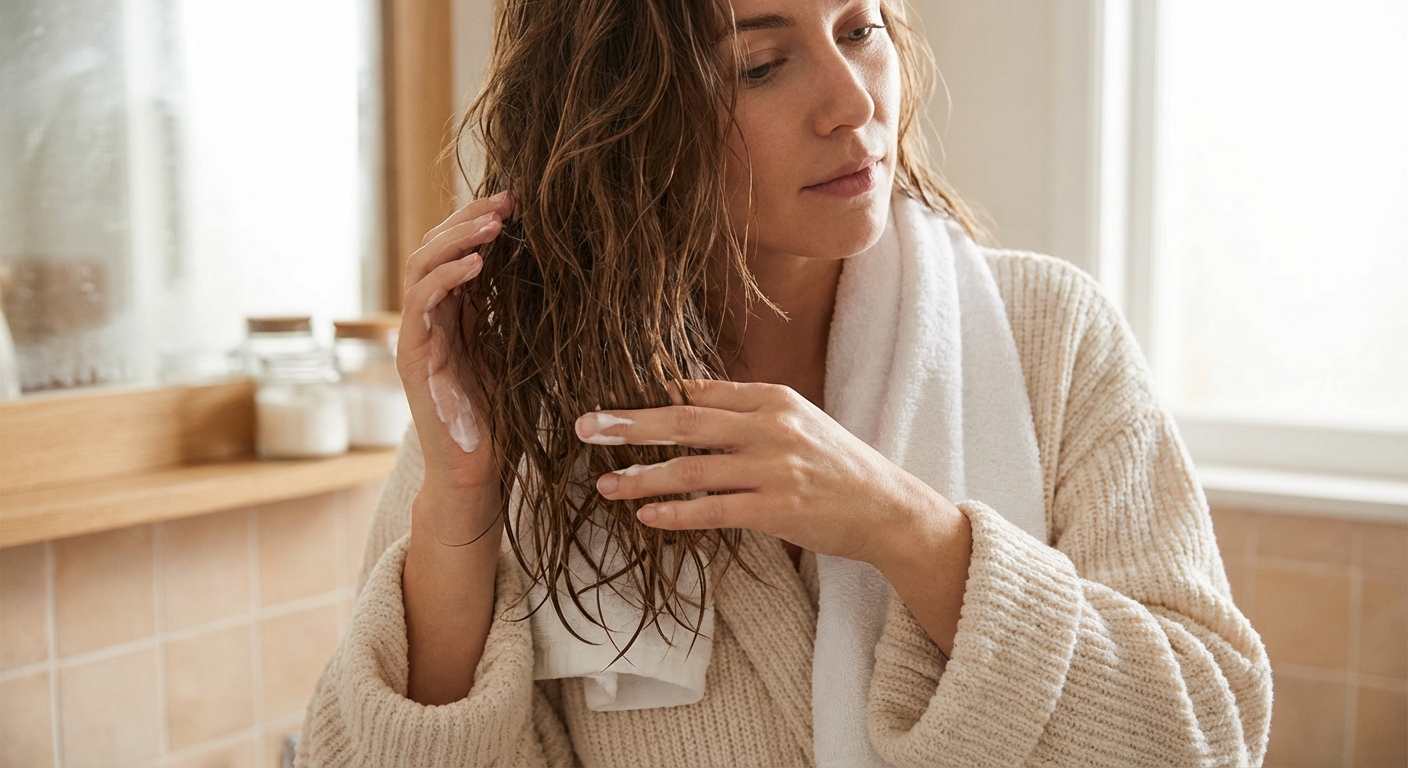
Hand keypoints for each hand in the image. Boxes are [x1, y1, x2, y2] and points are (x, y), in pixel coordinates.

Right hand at [396, 191, 513, 507]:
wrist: (477, 472)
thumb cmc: (503, 417)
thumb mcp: (518, 350)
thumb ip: (520, 311)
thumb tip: (558, 267)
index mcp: (453, 313)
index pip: (456, 249)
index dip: (481, 220)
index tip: (520, 200)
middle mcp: (429, 318)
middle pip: (433, 246)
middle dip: (469, 217)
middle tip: (509, 199)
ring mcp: (416, 336)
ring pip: (421, 266)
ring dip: (457, 238)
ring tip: (494, 223)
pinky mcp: (413, 358)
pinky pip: (420, 304)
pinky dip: (446, 278)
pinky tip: (477, 265)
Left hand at [573, 380, 959, 568]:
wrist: (886, 507)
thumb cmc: (835, 464)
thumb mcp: (795, 419)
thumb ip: (743, 407)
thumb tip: (683, 392)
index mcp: (773, 398)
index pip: (700, 392)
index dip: (650, 398)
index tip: (609, 406)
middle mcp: (771, 428)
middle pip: (685, 421)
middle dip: (630, 425)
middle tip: (586, 428)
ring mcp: (774, 469)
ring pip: (692, 470)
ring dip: (642, 477)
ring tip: (606, 486)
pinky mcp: (777, 510)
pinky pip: (714, 511)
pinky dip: (677, 514)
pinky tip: (647, 517)